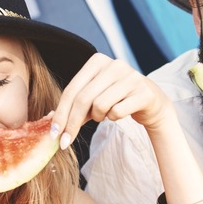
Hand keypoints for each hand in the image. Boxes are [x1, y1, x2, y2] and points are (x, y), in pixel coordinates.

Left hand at [51, 53, 172, 148]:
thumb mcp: (94, 96)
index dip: (61, 113)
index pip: (72, 89)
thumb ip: (74, 104)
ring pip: (100, 106)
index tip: (54, 134)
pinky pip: (117, 112)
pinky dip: (114, 118)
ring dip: (98, 117)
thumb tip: (51, 122)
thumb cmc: (117, 99)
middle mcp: (115, 65)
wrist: (151, 102)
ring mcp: (131, 77)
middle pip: (83, 99)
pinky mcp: (144, 92)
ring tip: (105, 114)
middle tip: (65, 142)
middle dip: (72, 124)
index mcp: (97, 61)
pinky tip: (119, 113)